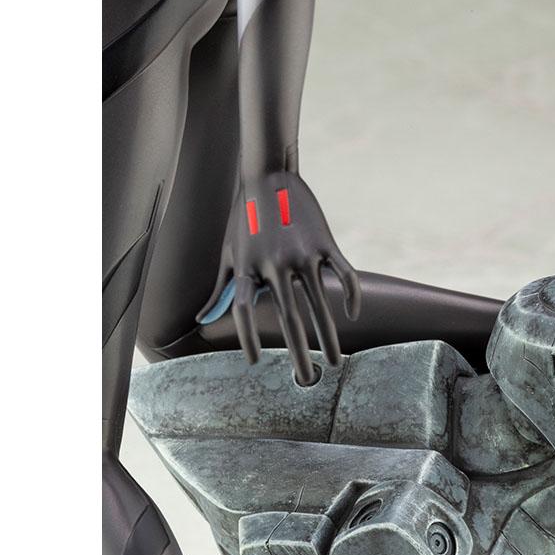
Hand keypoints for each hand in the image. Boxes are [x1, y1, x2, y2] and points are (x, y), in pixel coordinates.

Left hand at [199, 171, 359, 382]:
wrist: (269, 173)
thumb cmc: (243, 217)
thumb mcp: (228, 252)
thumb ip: (220, 289)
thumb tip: (201, 320)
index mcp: (248, 267)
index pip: (245, 310)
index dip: (247, 337)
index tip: (254, 363)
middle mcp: (275, 264)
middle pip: (288, 318)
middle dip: (298, 353)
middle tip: (307, 380)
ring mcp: (302, 253)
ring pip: (319, 304)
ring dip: (328, 337)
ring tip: (334, 362)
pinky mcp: (324, 242)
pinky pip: (342, 275)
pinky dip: (351, 296)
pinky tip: (353, 316)